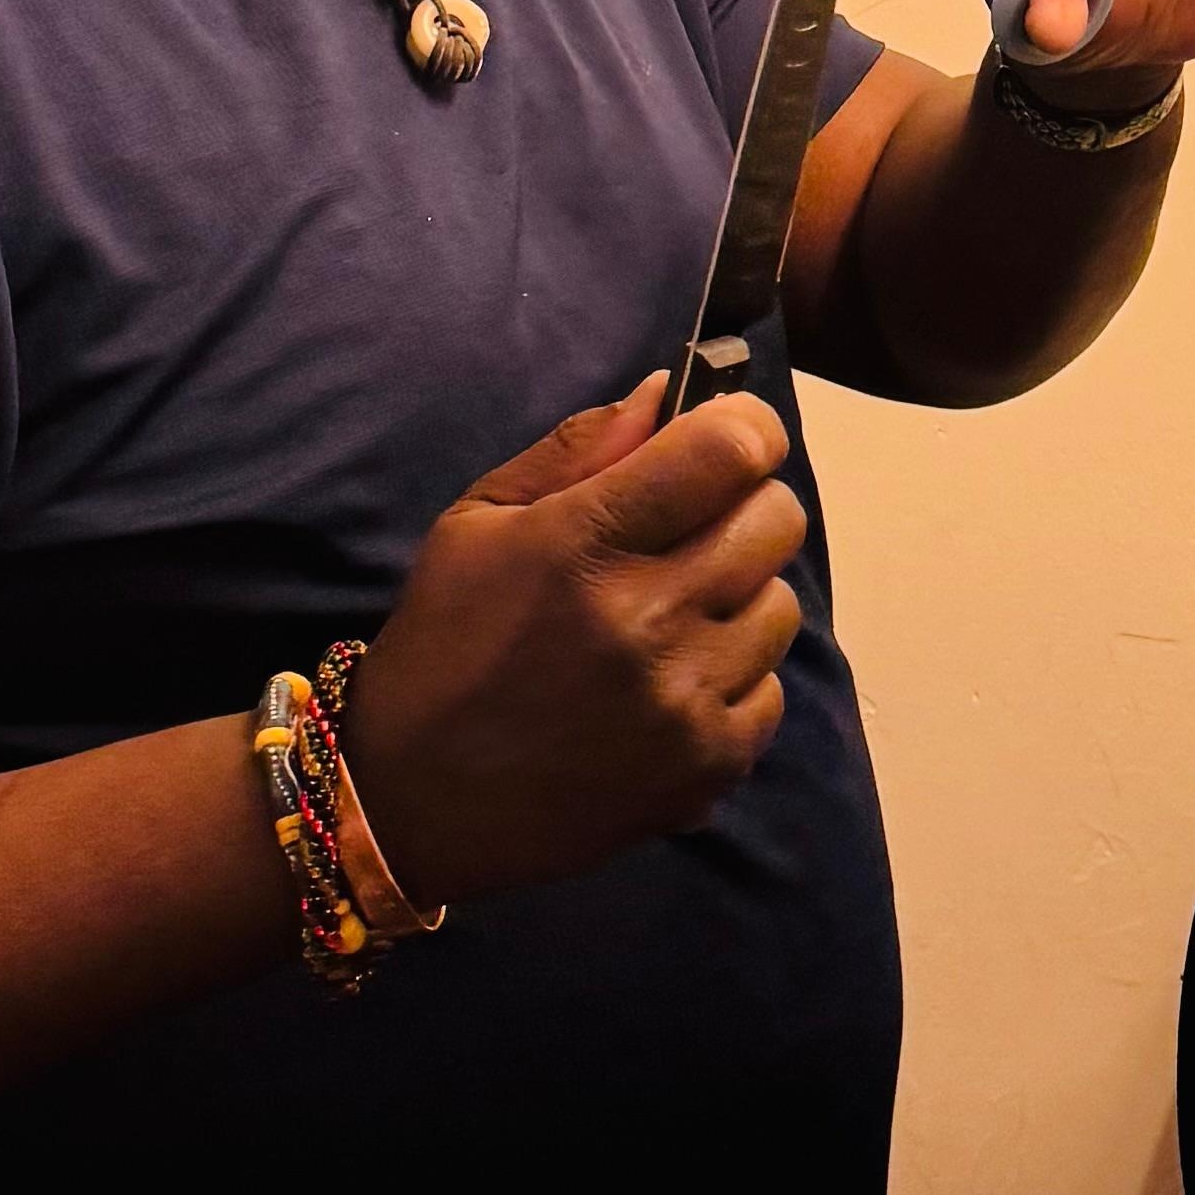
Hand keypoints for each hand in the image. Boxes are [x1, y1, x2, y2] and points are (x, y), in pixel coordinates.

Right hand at [343, 381, 807, 910]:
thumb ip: (580, 449)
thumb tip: (667, 392)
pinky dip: (731, 683)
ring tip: (670, 620)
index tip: (721, 442)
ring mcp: (684, 700)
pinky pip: (772, 692)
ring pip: (782, 607)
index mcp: (585, 542)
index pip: (733, 449)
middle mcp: (648, 618)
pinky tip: (666, 689)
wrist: (413, 802)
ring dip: (737, 600)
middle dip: (741, 509)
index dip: (742, 431)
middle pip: (778, 519)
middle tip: (687, 534)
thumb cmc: (445, 644)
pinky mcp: (707, 768)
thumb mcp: (478, 522)